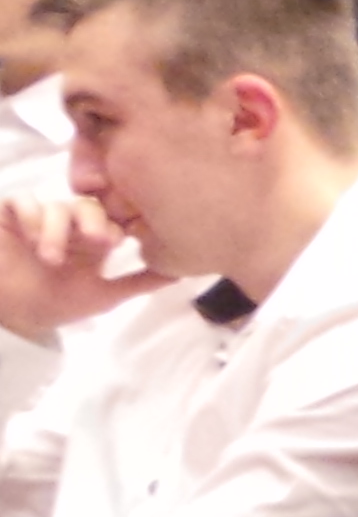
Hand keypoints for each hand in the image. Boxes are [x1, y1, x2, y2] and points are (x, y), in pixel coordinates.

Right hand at [0, 194, 156, 343]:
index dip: (115, 227)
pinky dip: (29, 216)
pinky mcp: (8, 217)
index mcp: (92, 241)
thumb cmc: (54, 305)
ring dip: (56, 230)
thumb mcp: (102, 296)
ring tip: (50, 259)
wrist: (9, 315)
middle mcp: (68, 226)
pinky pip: (21, 201)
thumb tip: (181, 273)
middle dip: (92, 220)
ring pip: (56, 205)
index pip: (112, 220)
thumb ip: (139, 283)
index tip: (113, 243)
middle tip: (94, 240)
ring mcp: (38, 220)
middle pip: (87, 206)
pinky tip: (29, 239)